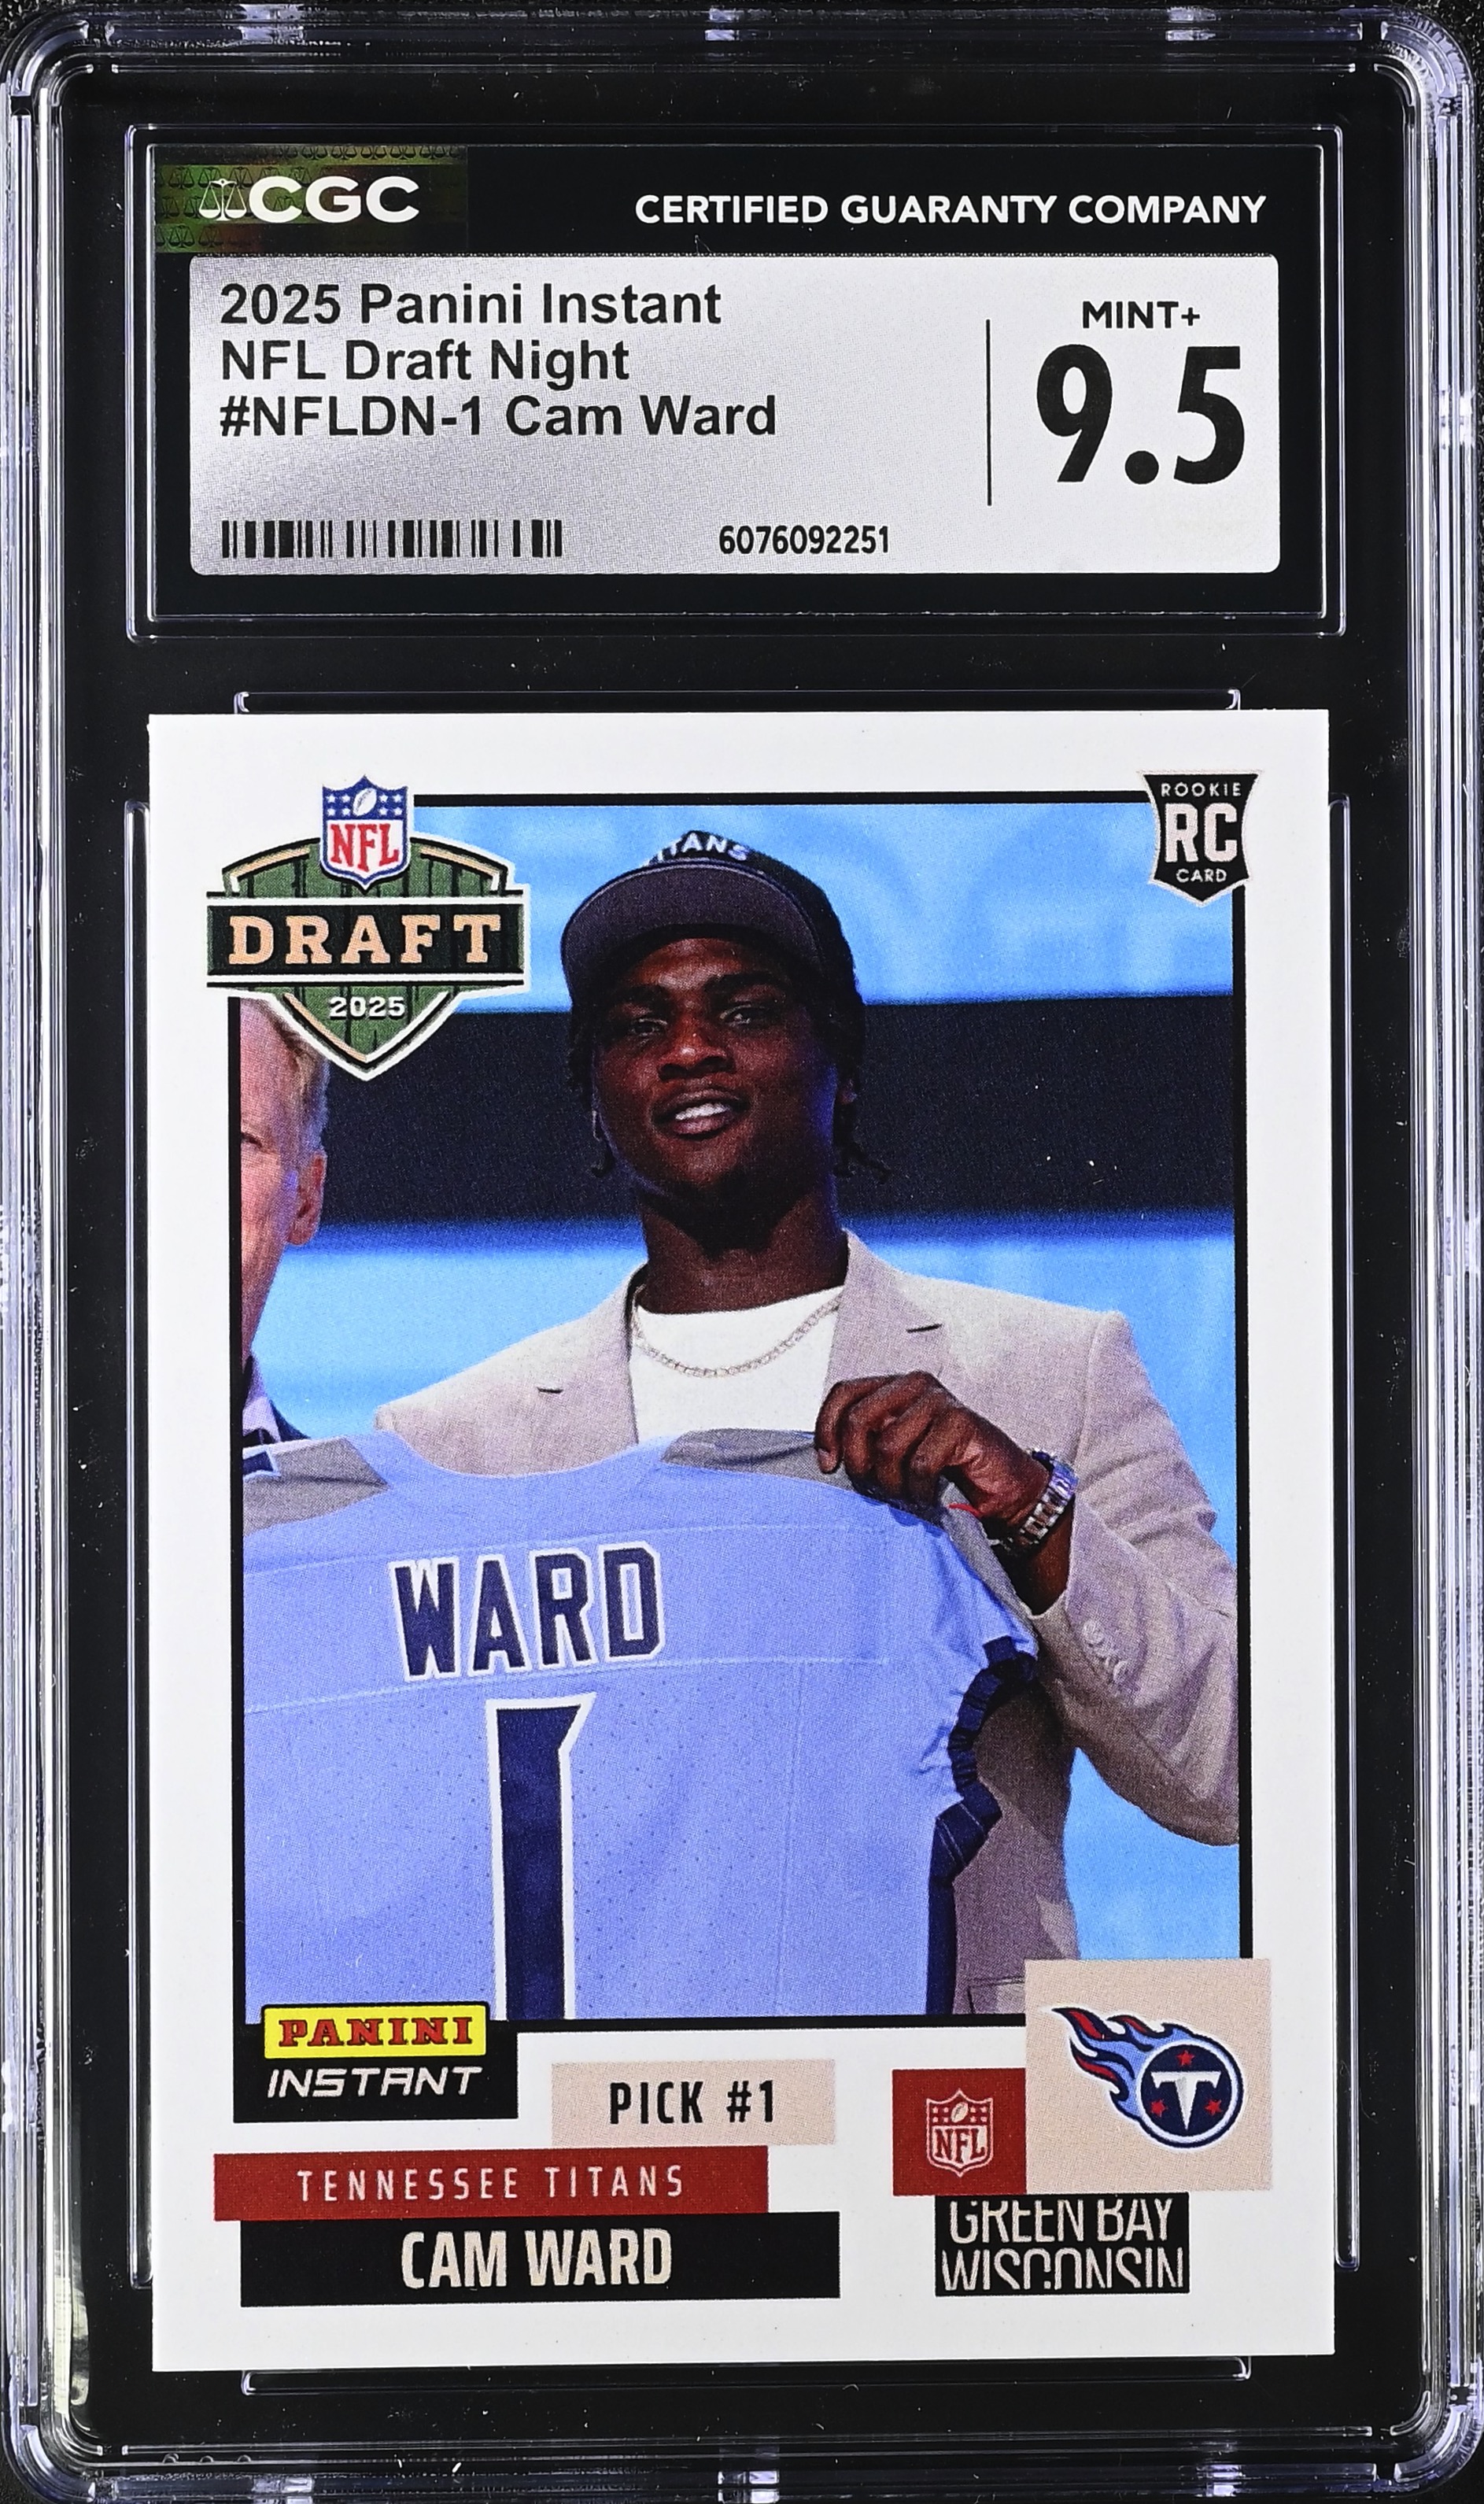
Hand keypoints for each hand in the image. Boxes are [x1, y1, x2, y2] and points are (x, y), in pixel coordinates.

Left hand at [814, 1372, 1072, 1609]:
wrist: (1002, 1492)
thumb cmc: (945, 1476)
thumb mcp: (894, 1456)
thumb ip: (865, 1444)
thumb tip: (825, 1458)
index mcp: (893, 1388)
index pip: (843, 1394)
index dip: (826, 1430)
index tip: (828, 1466)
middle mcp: (915, 1385)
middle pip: (859, 1418)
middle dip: (859, 1464)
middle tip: (874, 1489)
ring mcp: (939, 1401)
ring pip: (888, 1445)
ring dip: (892, 1483)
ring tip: (907, 1495)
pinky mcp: (961, 1422)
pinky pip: (920, 1462)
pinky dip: (919, 1489)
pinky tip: (929, 1496)